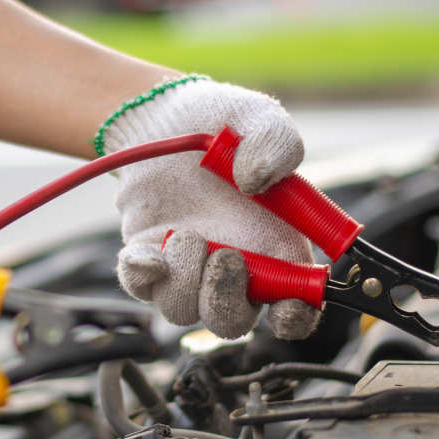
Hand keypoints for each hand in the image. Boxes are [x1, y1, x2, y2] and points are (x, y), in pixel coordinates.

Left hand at [102, 77, 320, 339]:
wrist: (164, 117)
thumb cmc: (222, 125)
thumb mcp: (260, 121)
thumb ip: (276, 145)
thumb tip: (256, 180)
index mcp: (277, 246)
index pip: (296, 306)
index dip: (296, 318)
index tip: (288, 306)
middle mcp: (234, 267)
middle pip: (234, 321)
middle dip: (229, 301)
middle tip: (227, 257)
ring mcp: (188, 268)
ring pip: (185, 310)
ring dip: (186, 282)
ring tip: (186, 234)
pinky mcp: (148, 259)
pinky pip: (142, 288)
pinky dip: (143, 276)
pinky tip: (149, 251)